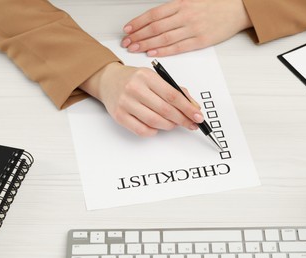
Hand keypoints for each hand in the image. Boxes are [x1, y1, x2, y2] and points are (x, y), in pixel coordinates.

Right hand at [80, 62, 203, 136]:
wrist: (108, 80)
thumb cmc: (134, 79)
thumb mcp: (154, 77)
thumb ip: (174, 90)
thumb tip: (193, 106)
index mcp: (146, 76)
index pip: (173, 95)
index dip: (188, 108)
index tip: (198, 116)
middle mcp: (135, 88)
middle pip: (165, 110)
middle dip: (182, 119)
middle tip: (191, 124)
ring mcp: (125, 103)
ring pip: (155, 121)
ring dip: (169, 125)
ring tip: (173, 123)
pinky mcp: (119, 116)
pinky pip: (141, 130)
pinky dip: (153, 131)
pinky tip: (157, 127)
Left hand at [121, 0, 251, 56]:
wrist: (239, 8)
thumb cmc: (216, 3)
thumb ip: (174, 6)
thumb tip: (156, 15)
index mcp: (181, 2)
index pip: (153, 14)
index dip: (138, 22)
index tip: (127, 29)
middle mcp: (185, 15)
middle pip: (155, 27)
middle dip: (138, 35)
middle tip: (127, 42)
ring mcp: (193, 28)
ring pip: (164, 38)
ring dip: (147, 44)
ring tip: (135, 48)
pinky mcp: (201, 40)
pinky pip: (178, 47)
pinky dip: (164, 51)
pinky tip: (153, 53)